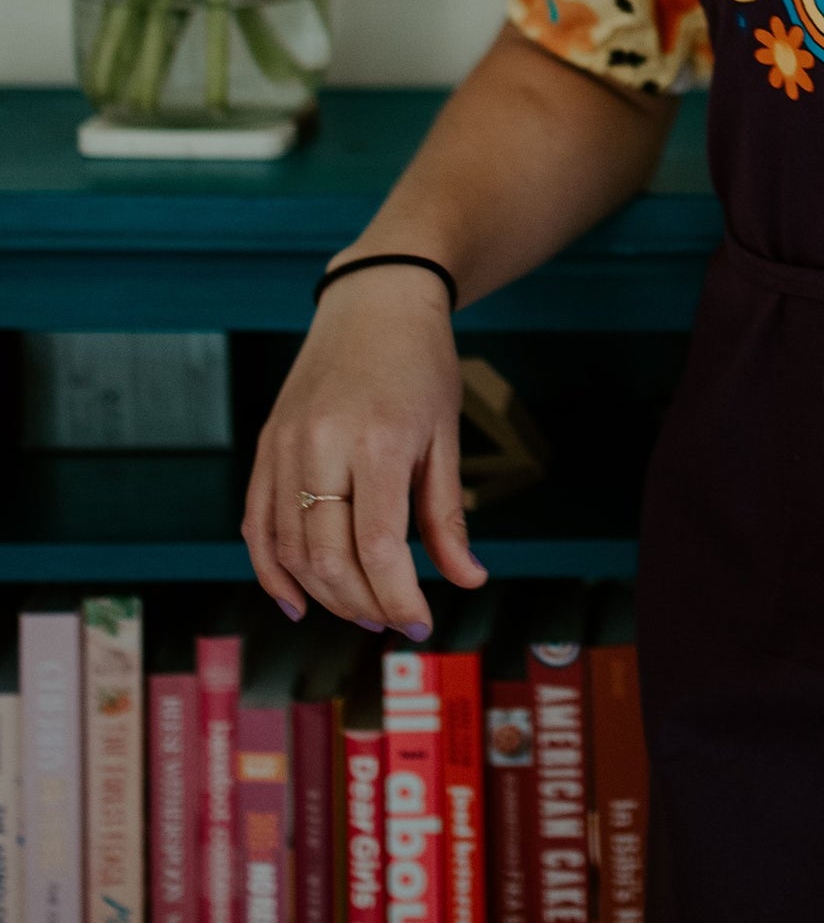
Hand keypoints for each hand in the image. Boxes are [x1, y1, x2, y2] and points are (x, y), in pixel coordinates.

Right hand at [242, 266, 489, 634]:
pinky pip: (256, 523)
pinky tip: (297, 600)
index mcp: (378, 440)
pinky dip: (271, 569)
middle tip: (390, 620)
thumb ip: (447, 516)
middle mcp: (322, 443)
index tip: (420, 623)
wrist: (376, 299)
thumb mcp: (446, 435)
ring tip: (359, 609)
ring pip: (288, 548)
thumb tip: (468, 581)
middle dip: (362, 604)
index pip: (379, 546)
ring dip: (323, 594)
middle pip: (328, 557)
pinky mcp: (267, 444)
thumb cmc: (422, 364)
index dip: (398, 597)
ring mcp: (285, 444)